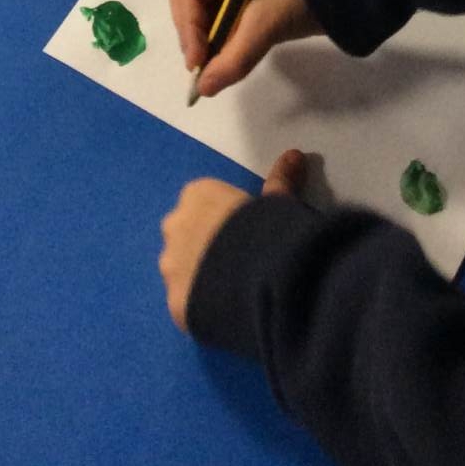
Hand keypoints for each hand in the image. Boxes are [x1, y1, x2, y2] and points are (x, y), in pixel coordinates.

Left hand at [159, 149, 307, 330]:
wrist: (256, 277)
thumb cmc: (266, 229)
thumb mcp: (277, 202)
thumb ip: (280, 180)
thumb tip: (294, 154)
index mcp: (197, 195)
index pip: (204, 203)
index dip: (225, 219)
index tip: (245, 232)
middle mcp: (174, 225)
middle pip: (186, 234)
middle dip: (205, 246)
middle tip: (237, 261)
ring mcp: (170, 265)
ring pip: (181, 270)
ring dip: (199, 277)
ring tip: (233, 290)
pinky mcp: (174, 302)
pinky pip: (187, 303)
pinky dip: (201, 306)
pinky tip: (226, 311)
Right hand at [168, 0, 320, 98]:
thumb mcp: (265, 26)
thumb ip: (233, 58)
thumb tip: (203, 89)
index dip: (188, 29)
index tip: (197, 64)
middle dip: (192, 34)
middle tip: (202, 66)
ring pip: (198, 9)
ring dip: (202, 38)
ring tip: (212, 64)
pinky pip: (214, 14)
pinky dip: (216, 36)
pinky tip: (223, 54)